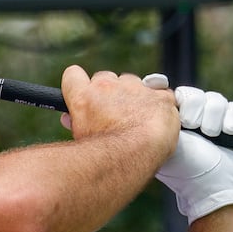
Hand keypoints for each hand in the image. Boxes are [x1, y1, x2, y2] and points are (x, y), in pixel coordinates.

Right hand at [59, 66, 179, 162]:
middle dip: (110, 93)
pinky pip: (162, 94)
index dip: (80, 84)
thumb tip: (70, 119)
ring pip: (134, 83)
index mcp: (84, 97)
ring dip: (135, 96)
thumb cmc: (105, 154)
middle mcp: (108, 87)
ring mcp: (136, 89)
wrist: (134, 156)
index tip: (86, 94)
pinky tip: (157, 122)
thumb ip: (77, 122)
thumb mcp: (81, 139)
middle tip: (114, 115)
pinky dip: (160, 106)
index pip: (73, 75)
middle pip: (106, 78)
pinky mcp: (160, 96)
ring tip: (138, 121)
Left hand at [146, 76, 232, 226]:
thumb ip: (157, 122)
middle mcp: (190, 124)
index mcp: (169, 127)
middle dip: (195, 107)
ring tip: (212, 135)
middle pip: (193, 94)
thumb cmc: (189, 173)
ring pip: (215, 99)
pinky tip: (229, 132)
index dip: (164, 89)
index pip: (169, 96)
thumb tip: (148, 95)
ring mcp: (213, 125)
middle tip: (193, 126)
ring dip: (214, 115)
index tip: (158, 84)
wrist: (221, 190)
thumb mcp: (166, 145)